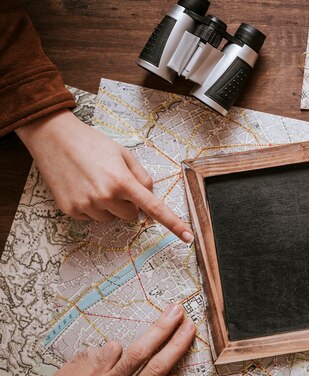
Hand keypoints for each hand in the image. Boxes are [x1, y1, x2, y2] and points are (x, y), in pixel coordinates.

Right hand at [16, 109, 193, 242]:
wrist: (54, 138)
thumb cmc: (92, 144)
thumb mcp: (124, 154)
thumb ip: (142, 177)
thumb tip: (149, 196)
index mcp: (122, 181)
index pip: (153, 207)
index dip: (173, 223)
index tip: (188, 236)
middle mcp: (104, 196)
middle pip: (132, 215)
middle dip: (129, 203)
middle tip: (116, 183)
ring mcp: (86, 205)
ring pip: (112, 218)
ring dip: (110, 206)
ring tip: (96, 182)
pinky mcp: (70, 210)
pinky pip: (92, 218)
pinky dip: (92, 207)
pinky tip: (83, 187)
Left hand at [29, 303, 195, 375]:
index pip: (158, 367)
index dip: (176, 345)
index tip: (188, 328)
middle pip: (141, 350)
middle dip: (162, 327)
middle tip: (175, 310)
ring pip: (114, 348)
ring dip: (119, 354)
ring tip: (110, 374)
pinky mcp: (67, 373)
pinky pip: (92, 352)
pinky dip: (97, 359)